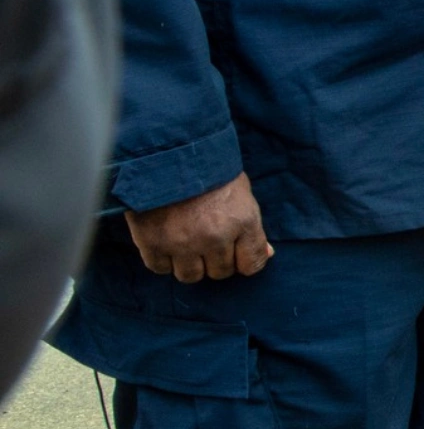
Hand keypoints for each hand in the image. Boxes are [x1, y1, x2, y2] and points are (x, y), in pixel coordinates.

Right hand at [125, 172, 273, 282]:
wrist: (165, 152)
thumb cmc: (209, 171)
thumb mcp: (241, 193)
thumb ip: (252, 228)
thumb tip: (267, 254)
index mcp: (242, 221)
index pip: (252, 265)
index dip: (244, 261)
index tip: (235, 253)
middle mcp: (214, 237)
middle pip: (220, 273)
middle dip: (216, 260)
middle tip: (206, 239)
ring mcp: (182, 243)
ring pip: (191, 276)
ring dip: (190, 264)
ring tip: (186, 242)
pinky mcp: (152, 243)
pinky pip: (160, 268)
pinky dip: (162, 259)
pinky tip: (165, 241)